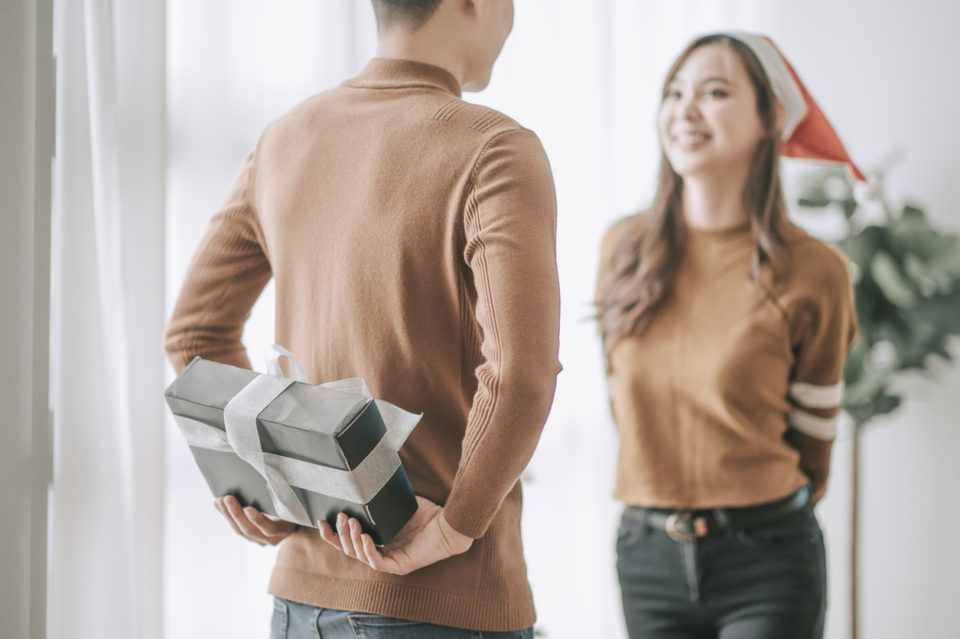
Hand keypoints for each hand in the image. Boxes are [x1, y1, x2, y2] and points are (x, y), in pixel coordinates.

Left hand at [214, 495, 297, 545]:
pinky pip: (237, 527)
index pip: (269, 529)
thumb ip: (281, 496)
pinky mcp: (251, 536)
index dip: (258, 520)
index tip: (248, 508)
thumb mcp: (292, 501)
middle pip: (250, 530)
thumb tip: (269, 481)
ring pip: (240, 530)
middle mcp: (272, 539)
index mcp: (285, 529)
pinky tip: (218, 504)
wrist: (298, 517)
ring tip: (219, 500)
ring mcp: (260, 540)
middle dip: (236, 514)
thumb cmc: (296, 504)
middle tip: (227, 498)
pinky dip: (227, 515)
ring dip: (228, 515)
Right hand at [317, 496, 472, 574]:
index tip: (321, 521)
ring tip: (352, 522)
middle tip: (340, 517)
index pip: (349, 540)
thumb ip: (381, 497)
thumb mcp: (397, 503)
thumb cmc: (428, 515)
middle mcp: (382, 553)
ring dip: (353, 539)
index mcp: (379, 540)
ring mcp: (391, 561)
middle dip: (341, 534)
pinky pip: (379, 562)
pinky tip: (366, 537)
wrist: (450, 524)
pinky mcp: (401, 566)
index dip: (333, 534)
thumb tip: (366, 476)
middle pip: (350, 549)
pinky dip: (369, 550)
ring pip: (361, 555)